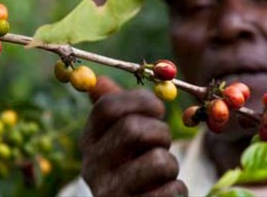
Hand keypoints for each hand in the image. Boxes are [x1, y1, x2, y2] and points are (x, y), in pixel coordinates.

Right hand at [81, 77, 187, 196]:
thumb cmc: (134, 169)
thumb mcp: (121, 141)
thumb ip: (117, 112)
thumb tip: (100, 81)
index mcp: (89, 142)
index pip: (106, 107)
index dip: (139, 100)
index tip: (158, 108)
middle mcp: (92, 168)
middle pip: (132, 129)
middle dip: (160, 133)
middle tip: (163, 143)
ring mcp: (110, 193)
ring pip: (157, 161)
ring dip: (171, 164)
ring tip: (162, 173)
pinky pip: (171, 191)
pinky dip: (177, 189)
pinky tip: (163, 194)